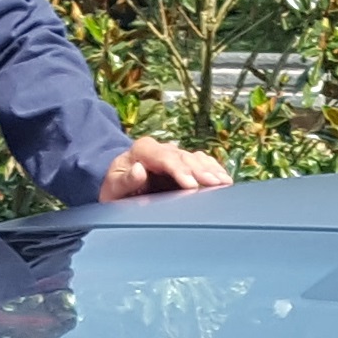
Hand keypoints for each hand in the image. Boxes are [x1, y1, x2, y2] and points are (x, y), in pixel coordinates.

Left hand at [100, 136, 231, 199]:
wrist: (119, 185)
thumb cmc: (115, 188)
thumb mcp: (112, 187)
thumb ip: (125, 181)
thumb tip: (139, 170)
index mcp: (142, 150)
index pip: (164, 158)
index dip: (180, 171)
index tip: (191, 185)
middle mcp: (160, 149)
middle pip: (184, 158)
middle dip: (200, 171)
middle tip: (215, 184)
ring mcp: (173, 155)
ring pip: (195, 158)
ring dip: (211, 170)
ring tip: (224, 182)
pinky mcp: (183, 163)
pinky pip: (201, 162)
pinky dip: (213, 169)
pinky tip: (224, 178)